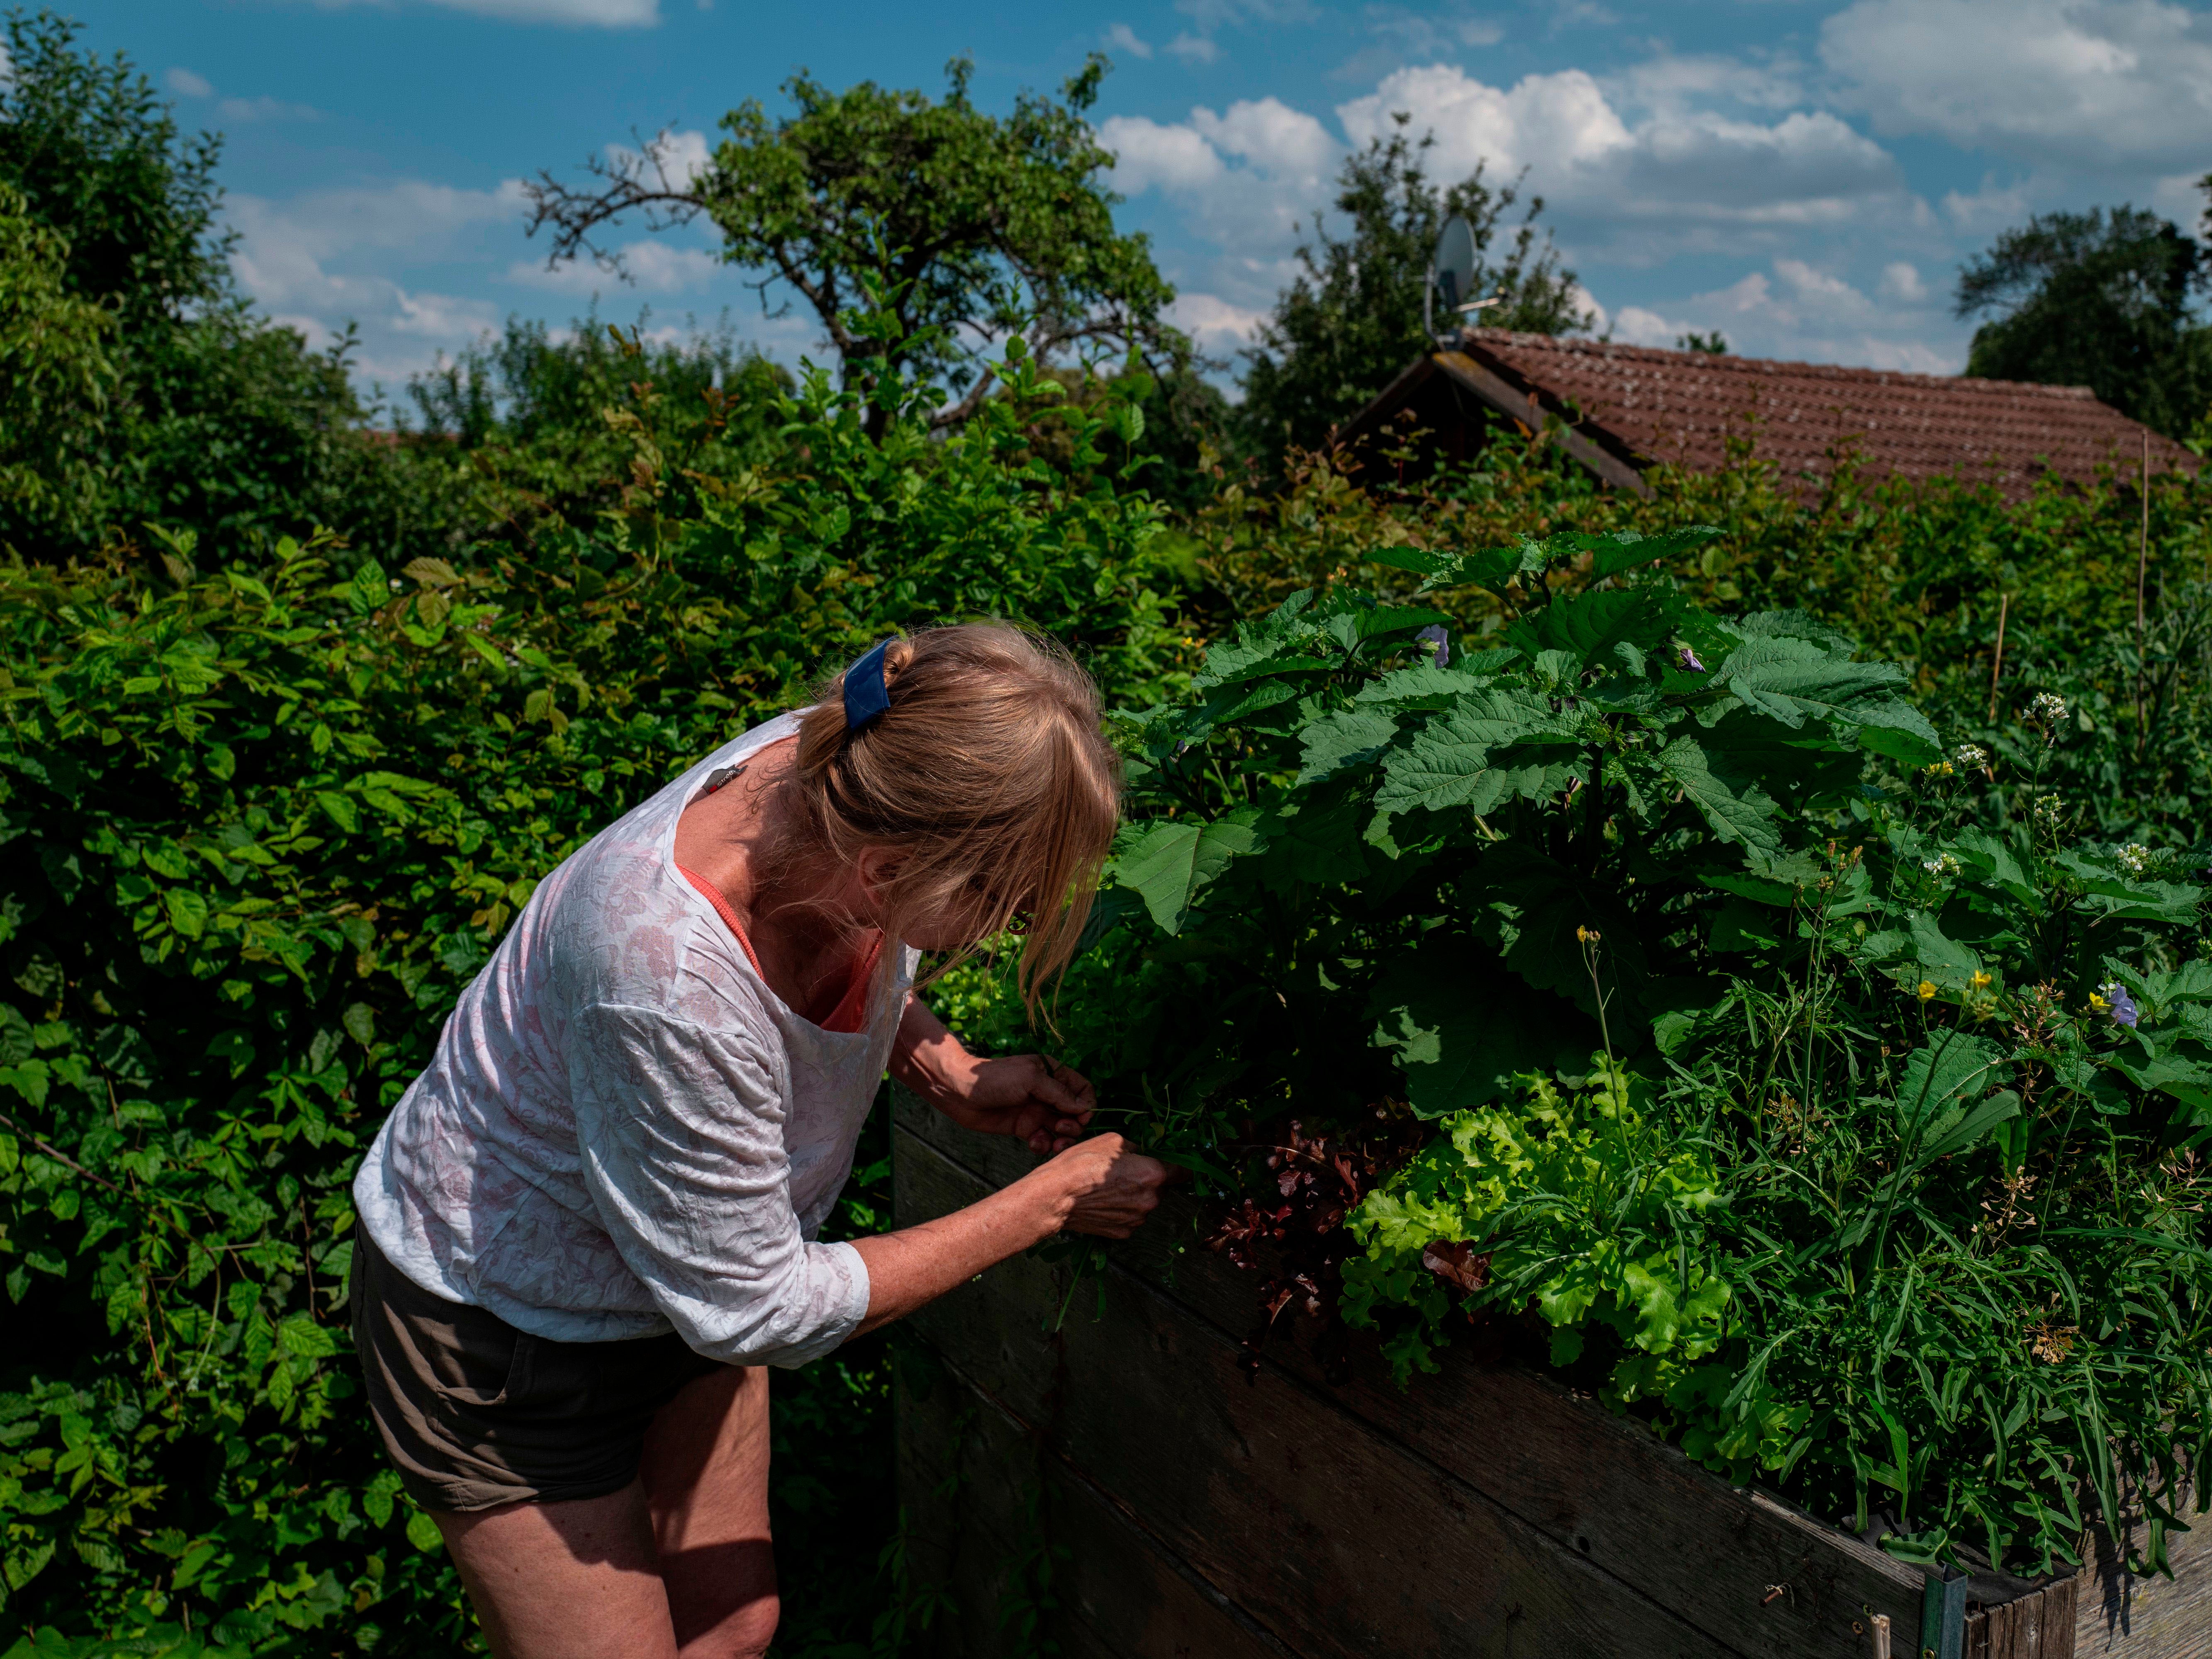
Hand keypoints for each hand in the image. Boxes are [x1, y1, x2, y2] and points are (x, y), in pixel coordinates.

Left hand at [935, 1053, 1097, 1155]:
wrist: (959, 1093)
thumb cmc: (994, 1078)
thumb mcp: (1030, 1079)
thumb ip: (1059, 1093)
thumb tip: (1084, 1108)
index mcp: (1052, 1074)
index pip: (1082, 1090)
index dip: (1086, 1105)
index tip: (1081, 1117)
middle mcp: (1047, 1093)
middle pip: (1075, 1114)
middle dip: (1073, 1125)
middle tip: (1060, 1129)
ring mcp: (1036, 1112)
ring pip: (1061, 1130)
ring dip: (1061, 1140)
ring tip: (1053, 1144)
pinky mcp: (1024, 1128)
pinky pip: (1043, 1140)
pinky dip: (1042, 1145)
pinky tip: (1033, 1143)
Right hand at [1042, 1133, 1171, 1238]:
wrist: (1055, 1196)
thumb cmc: (1081, 1164)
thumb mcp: (1112, 1140)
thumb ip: (1137, 1148)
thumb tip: (1144, 1153)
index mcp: (1153, 1174)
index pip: (1183, 1172)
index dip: (1178, 1166)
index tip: (1172, 1164)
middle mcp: (1150, 1200)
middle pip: (1161, 1188)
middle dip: (1149, 1180)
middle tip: (1126, 1173)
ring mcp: (1137, 1219)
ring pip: (1145, 1203)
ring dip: (1135, 1196)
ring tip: (1109, 1188)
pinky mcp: (1123, 1232)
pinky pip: (1131, 1217)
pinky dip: (1122, 1210)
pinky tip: (1104, 1202)